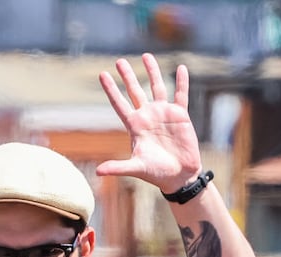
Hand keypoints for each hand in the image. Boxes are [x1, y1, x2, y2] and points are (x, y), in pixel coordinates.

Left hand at [97, 53, 202, 194]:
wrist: (179, 176)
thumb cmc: (157, 173)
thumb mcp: (136, 168)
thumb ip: (118, 167)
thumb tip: (99, 172)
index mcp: (135, 126)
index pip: (119, 104)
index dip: (112, 89)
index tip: (103, 74)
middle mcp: (148, 116)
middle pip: (135, 91)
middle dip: (128, 76)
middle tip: (119, 61)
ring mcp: (164, 114)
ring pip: (157, 87)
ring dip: (152, 71)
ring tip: (146, 56)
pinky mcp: (180, 115)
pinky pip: (181, 94)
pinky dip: (181, 82)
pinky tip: (180, 67)